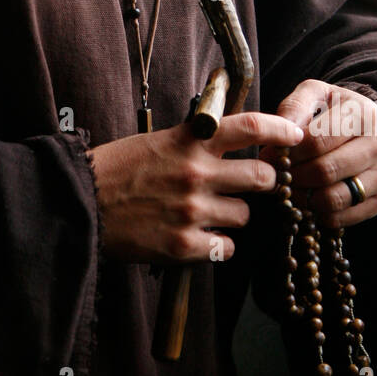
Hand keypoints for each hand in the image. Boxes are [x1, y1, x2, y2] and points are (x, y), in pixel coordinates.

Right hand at [87, 112, 304, 263]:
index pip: (250, 127)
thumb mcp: (159, 140)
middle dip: (263, 183)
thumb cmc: (118, 169)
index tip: (296, 137)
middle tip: (249, 186)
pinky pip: (226, 248)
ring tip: (208, 214)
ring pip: (245, 216)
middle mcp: (196, 172)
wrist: (80, 202)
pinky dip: (218, 246)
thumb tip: (235, 139)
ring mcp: (191, 211)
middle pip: (262, 178)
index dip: (281, 131)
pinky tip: (198, 237)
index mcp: (190, 140)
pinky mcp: (183, 245)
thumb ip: (197, 140)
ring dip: (234, 217)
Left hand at [259, 80, 376, 228]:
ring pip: (334, 198)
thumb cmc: (331, 108)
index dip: (288, 152)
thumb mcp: (313, 94)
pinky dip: (319, 214)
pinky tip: (309, 199)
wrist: (363, 125)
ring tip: (291, 187)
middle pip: (325, 172)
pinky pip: (343, 218)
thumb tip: (283, 130)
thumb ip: (295, 106)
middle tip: (277, 176)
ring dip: (304, 198)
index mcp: (364, 114)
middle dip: (294, 176)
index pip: (317, 141)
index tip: (269, 155)